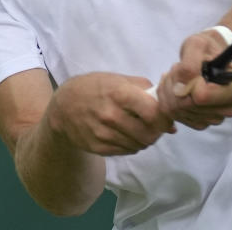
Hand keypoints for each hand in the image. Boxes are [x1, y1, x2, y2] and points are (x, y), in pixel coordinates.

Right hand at [47, 72, 175, 155]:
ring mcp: (104, 134)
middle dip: (157, 131)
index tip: (165, 117)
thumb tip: (168, 113)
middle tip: (154, 125)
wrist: (62, 106)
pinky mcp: (98, 148)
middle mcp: (111, 116)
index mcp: (119, 94)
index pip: (153, 113)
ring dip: (145, 139)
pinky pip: (127, 151)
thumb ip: (147, 91)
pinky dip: (132, 144)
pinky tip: (126, 134)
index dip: (164, 118)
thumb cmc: (95, 87)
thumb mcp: (119, 79)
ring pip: (139, 145)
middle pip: (149, 134)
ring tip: (139, 128)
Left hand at [155, 30, 231, 129]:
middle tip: (178, 68)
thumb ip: (189, 66)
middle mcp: (228, 109)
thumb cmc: (205, 49)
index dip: (188, 82)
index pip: (201, 97)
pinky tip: (173, 87)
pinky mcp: (199, 123)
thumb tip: (180, 89)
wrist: (206, 57)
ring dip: (168, 90)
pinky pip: (173, 116)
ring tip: (176, 75)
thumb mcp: (197, 46)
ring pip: (176, 111)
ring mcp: (213, 118)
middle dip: (174, 84)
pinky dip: (166, 99)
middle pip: (186, 105)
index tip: (188, 67)